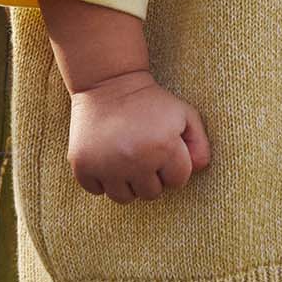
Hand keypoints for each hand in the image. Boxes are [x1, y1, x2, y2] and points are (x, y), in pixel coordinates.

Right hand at [66, 67, 211, 201]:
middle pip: (151, 193)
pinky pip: (97, 191)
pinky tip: (106, 158)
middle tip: (142, 152)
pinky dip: (102, 180)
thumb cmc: (150, 102)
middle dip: (151, 176)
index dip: (173, 167)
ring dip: (127, 183)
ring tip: (125, 158)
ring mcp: (106, 165)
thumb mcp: (183, 114)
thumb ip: (199, 144)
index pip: (177, 181)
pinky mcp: (82, 166)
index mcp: (164, 147)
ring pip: (124, 198)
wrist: (107, 84)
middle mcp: (135, 159)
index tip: (163, 150)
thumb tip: (198, 169)